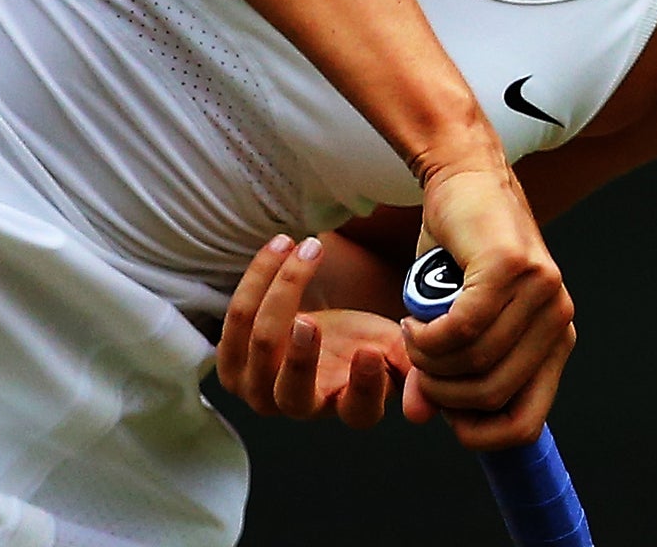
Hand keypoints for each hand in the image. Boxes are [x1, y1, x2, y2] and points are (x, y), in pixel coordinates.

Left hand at [217, 235, 408, 428]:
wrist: (319, 324)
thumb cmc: (357, 337)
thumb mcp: (390, 346)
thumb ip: (412, 365)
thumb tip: (425, 392)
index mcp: (347, 406)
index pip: (357, 411)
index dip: (364, 384)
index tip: (370, 350)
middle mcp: (299, 406)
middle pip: (293, 393)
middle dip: (300, 359)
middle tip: (309, 321)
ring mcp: (258, 389)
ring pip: (260, 346)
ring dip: (281, 291)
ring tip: (305, 248)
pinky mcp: (231, 363)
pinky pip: (237, 318)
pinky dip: (259, 276)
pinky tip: (282, 245)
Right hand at [400, 160, 575, 450]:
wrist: (466, 177)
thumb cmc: (460, 250)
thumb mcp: (452, 318)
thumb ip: (441, 368)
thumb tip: (418, 414)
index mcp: (555, 339)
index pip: (528, 421)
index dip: (481, 433)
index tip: (446, 417)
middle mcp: (558, 317)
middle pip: (493, 392)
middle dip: (443, 391)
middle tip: (416, 365)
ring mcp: (540, 291)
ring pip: (475, 360)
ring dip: (428, 359)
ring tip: (411, 335)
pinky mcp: (511, 268)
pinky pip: (463, 327)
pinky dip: (428, 335)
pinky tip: (411, 321)